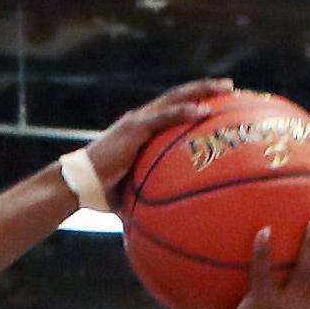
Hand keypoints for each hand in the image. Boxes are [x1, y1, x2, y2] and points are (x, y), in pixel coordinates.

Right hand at [89, 79, 233, 205]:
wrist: (80, 184)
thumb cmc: (102, 193)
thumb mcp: (133, 192)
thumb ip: (151, 197)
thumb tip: (166, 221)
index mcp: (140, 130)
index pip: (170, 109)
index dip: (193, 102)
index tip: (217, 101)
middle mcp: (140, 119)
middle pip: (177, 96)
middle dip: (204, 89)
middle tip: (229, 87)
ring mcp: (137, 122)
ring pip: (174, 98)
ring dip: (201, 91)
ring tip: (226, 88)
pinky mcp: (134, 129)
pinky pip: (164, 117)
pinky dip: (183, 112)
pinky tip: (203, 110)